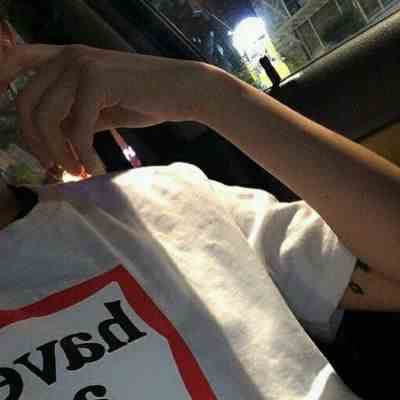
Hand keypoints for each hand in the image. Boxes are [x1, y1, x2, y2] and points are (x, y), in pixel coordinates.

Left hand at [0, 43, 210, 173]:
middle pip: (27, 103)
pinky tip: (95, 167)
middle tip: (59, 166)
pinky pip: (77, 127)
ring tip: (79, 169)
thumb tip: (53, 139)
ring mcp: (82, 64)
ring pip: (47, 117)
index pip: (18, 61)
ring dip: (59, 152)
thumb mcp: (103, 108)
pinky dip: (83, 154)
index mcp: (68, 58)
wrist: (185, 90)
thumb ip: (75, 116)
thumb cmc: (148, 99)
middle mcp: (69, 56)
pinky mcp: (99, 80)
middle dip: (37, 142)